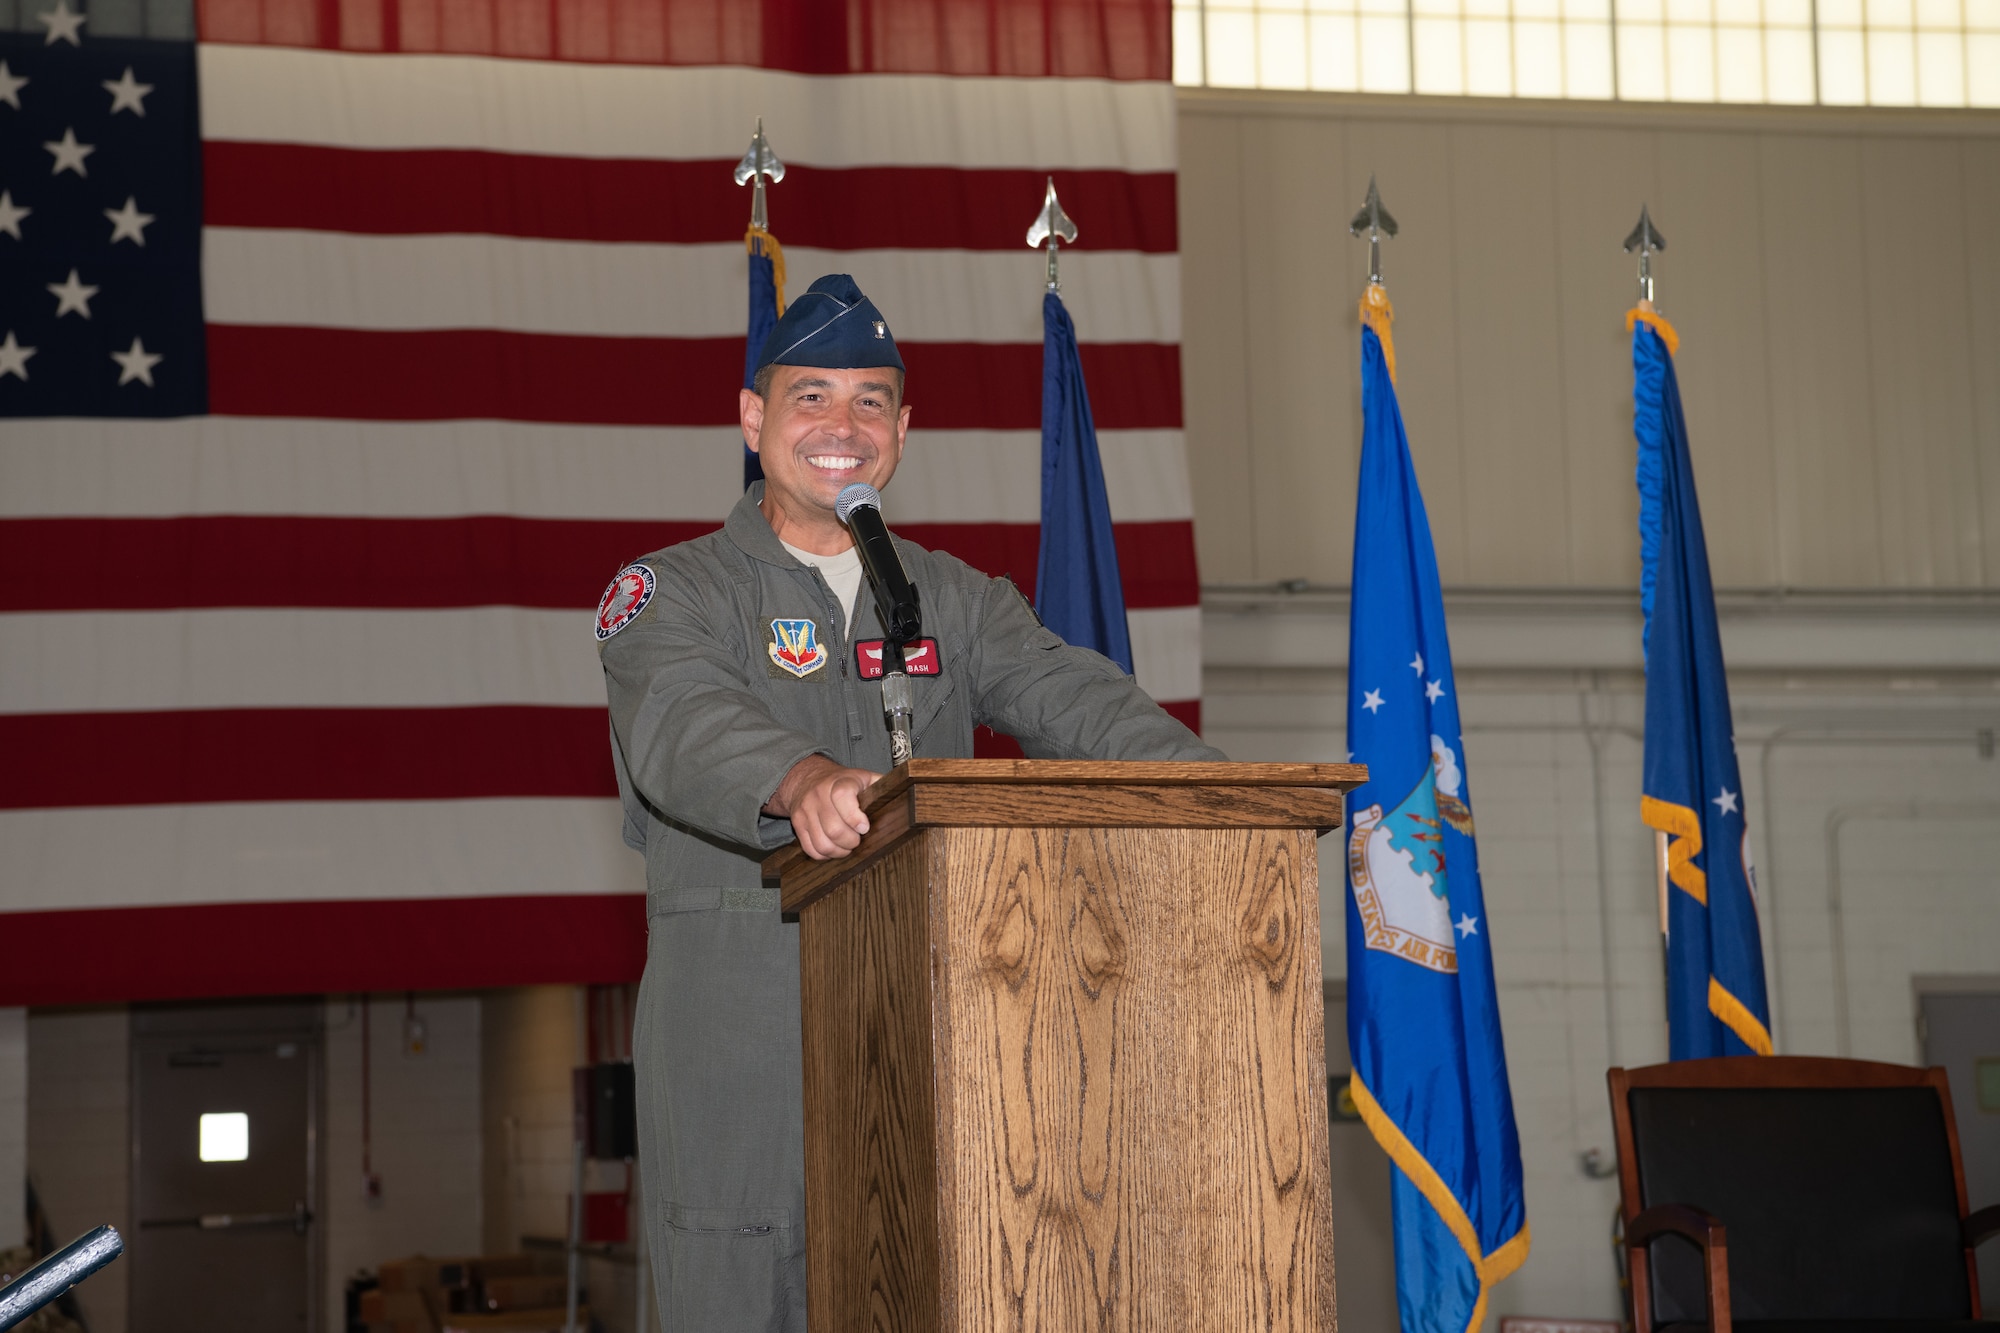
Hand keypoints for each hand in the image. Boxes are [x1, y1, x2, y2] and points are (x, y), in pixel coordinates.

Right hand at [764, 755, 882, 859]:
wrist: (808, 778)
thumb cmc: (843, 782)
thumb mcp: (864, 777)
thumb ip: (882, 786)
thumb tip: (906, 796)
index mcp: (839, 782)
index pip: (842, 797)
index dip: (854, 817)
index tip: (864, 828)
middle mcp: (819, 794)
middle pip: (834, 828)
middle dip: (851, 841)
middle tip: (858, 840)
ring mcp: (806, 810)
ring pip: (822, 843)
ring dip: (839, 852)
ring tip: (847, 846)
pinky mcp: (797, 824)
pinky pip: (811, 849)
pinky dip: (825, 855)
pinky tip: (834, 848)